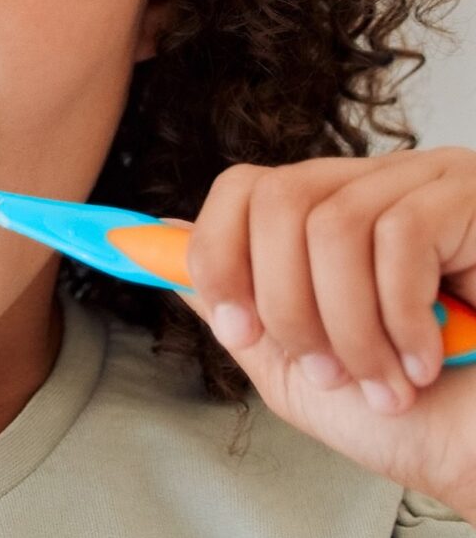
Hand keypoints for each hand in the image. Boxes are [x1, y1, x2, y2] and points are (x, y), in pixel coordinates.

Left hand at [184, 150, 475, 510]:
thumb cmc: (409, 416)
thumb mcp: (294, 365)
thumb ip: (235, 306)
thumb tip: (159, 243)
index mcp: (327, 215)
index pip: (244, 187)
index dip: (219, 253)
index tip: (232, 325)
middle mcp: (372, 186)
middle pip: (277, 199)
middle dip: (284, 301)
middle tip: (323, 370)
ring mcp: (424, 186)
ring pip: (332, 225)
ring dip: (345, 323)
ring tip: (380, 380)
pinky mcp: (468, 203)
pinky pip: (401, 238)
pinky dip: (399, 315)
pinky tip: (422, 358)